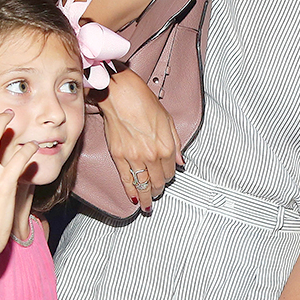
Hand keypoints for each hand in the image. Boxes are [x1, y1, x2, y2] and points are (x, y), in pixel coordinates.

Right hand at [97, 71, 180, 212]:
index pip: (171, 171)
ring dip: (146, 196)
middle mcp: (151, 155)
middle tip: (157, 193)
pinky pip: (126, 179)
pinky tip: (134, 198)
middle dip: (159, 189)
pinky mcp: (118, 156)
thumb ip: (176, 144)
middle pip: (158, 181)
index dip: (169, 176)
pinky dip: (131, 190)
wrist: (121, 94)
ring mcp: (134, 158)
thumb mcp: (168, 121)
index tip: (167, 177)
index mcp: (166, 147)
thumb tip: (180, 161)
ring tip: (147, 205)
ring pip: (143, 184)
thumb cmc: (143, 102)